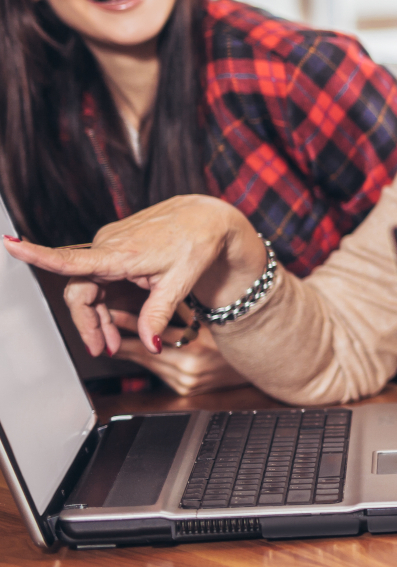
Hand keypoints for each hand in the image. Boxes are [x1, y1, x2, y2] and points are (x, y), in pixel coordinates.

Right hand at [2, 195, 265, 356]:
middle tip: (102, 350)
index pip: (72, 258)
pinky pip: (98, 277)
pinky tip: (115, 319)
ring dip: (96, 316)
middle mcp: (108, 244)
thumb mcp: (181, 283)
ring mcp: (109, 243)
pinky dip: (104, 300)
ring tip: (111, 343)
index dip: (38, 255)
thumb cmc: (196, 242)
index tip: (11, 244)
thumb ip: (158, 314)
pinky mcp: (114, 245)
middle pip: (79, 290)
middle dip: (88, 323)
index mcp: (121, 252)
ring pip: (88, 286)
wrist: (207, 217)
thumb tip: (150, 345)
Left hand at [111, 317, 250, 395]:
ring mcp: (186, 383)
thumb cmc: (234, 341)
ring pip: (149, 365)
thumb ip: (185, 312)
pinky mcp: (184, 390)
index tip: (114, 315)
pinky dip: (146, 362)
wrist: (257, 366)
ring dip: (130, 351)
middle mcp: (190, 369)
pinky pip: (158, 373)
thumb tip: (159, 292)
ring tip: (112, 339)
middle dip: (123, 339)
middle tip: (102, 328)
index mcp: (198, 349)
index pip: (156, 335)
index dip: (132, 325)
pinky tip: (134, 353)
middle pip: (146, 353)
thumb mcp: (210, 323)